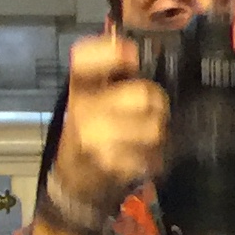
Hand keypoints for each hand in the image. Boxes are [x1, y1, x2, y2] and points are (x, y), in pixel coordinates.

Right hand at [47, 33, 164, 216]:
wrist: (75, 186)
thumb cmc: (90, 135)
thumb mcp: (92, 100)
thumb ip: (112, 74)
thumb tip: (132, 48)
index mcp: (78, 88)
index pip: (84, 58)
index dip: (110, 52)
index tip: (131, 56)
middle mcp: (82, 109)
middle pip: (144, 95)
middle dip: (156, 106)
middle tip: (151, 114)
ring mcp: (95, 138)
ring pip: (154, 127)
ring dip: (159, 136)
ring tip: (145, 141)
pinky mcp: (110, 165)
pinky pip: (153, 156)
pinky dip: (154, 160)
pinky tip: (140, 160)